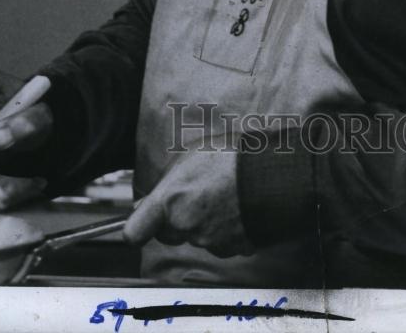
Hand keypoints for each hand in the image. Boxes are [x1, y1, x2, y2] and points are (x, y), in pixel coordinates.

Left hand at [123, 149, 252, 257]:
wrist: (271, 172)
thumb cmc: (232, 157)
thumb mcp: (189, 155)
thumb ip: (168, 181)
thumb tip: (156, 195)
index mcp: (169, 201)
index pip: (133, 232)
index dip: (135, 228)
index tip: (140, 222)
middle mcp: (185, 225)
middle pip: (167, 234)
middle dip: (176, 220)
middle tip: (194, 197)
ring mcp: (209, 240)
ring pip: (196, 238)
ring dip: (204, 223)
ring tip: (221, 197)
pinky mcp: (232, 248)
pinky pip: (221, 243)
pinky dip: (226, 231)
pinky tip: (235, 208)